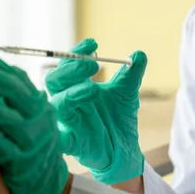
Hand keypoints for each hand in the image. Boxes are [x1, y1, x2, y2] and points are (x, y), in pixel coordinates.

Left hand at [0, 41, 73, 193]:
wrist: (48, 178)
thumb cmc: (31, 139)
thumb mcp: (29, 113)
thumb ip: (10, 92)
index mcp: (38, 103)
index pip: (16, 77)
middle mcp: (37, 118)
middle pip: (12, 90)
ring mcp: (29, 140)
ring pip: (2, 116)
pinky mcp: (19, 161)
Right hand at [46, 39, 147, 183]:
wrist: (124, 149)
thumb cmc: (118, 118)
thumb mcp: (127, 93)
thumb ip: (132, 74)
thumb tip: (140, 54)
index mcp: (77, 86)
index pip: (68, 64)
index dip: (77, 52)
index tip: (93, 43)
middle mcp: (68, 101)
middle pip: (54, 80)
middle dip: (71, 69)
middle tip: (94, 64)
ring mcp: (68, 121)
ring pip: (56, 104)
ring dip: (72, 93)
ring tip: (94, 88)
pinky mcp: (72, 142)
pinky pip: (59, 138)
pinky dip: (61, 132)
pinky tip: (69, 127)